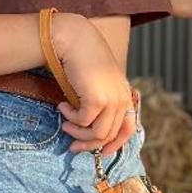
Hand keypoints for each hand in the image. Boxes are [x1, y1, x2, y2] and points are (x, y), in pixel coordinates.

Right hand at [50, 13, 136, 155]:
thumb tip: (91, 130)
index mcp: (125, 95)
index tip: (100, 152)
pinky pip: (83, 121)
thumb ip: (102, 102)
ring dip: (78, 133)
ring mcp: (112, 99)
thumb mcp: (100, 83)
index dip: (115, 144)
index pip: (129, 129)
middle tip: (72, 145)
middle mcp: (122, 99)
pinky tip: (62, 106)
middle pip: (109, 135)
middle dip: (89, 144)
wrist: (77, 40)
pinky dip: (70, 118)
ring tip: (65, 124)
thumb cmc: (85, 60)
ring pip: (97, 134)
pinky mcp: (97, 99)